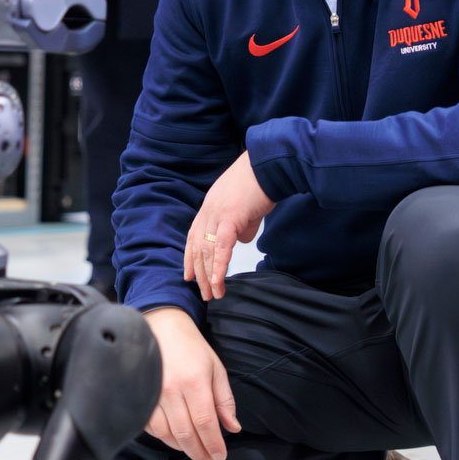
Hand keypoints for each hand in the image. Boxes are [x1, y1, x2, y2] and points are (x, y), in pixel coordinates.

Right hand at [142, 306, 238, 459]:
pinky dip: (165, 438)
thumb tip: (233, 428)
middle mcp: (171, 390)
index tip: (220, 455)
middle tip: (208, 458)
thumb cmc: (190, 347)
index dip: (214, 444)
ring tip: (195, 450)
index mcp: (194, 382)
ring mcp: (152, 394)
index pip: (206, 423)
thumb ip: (224, 400)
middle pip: (186, 434)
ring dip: (182, 448)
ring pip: (167, 434)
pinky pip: (151, 427)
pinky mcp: (139, 396)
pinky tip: (176, 439)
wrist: (160, 327)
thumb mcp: (215, 369)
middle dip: (199, 451)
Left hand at [182, 150, 275, 302]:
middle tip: (203, 293)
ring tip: (214, 294)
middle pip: (198, 247)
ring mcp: (217, 214)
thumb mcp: (246, 208)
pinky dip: (218, 267)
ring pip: (207, 251)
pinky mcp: (230, 217)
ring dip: (209, 275)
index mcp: (210, 207)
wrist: (269, 165)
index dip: (190, 257)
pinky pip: (221, 247)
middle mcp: (208, 211)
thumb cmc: (262, 182)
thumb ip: (241, 225)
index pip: (194, 236)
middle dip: (199, 273)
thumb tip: (240, 239)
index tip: (189, 275)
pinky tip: (219, 281)